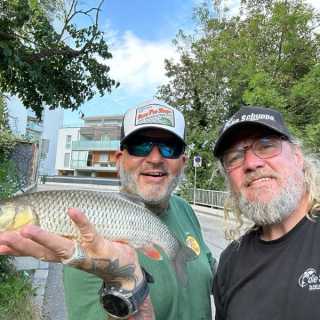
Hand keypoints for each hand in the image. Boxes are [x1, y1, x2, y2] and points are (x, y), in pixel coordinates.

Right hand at [0, 208, 141, 287]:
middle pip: (43, 252)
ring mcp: (86, 252)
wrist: (125, 270)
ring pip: (62, 246)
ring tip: (27, 229)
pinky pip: (90, 233)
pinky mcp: (101, 246)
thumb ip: (65, 240)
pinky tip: (72, 210)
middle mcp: (71, 256)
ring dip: (45, 238)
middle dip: (22, 246)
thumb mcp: (78, 249)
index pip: (36, 253)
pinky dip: (81, 222)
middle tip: (3, 238)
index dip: (17, 250)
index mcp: (64, 255)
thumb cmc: (99, 255)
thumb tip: (53, 227)